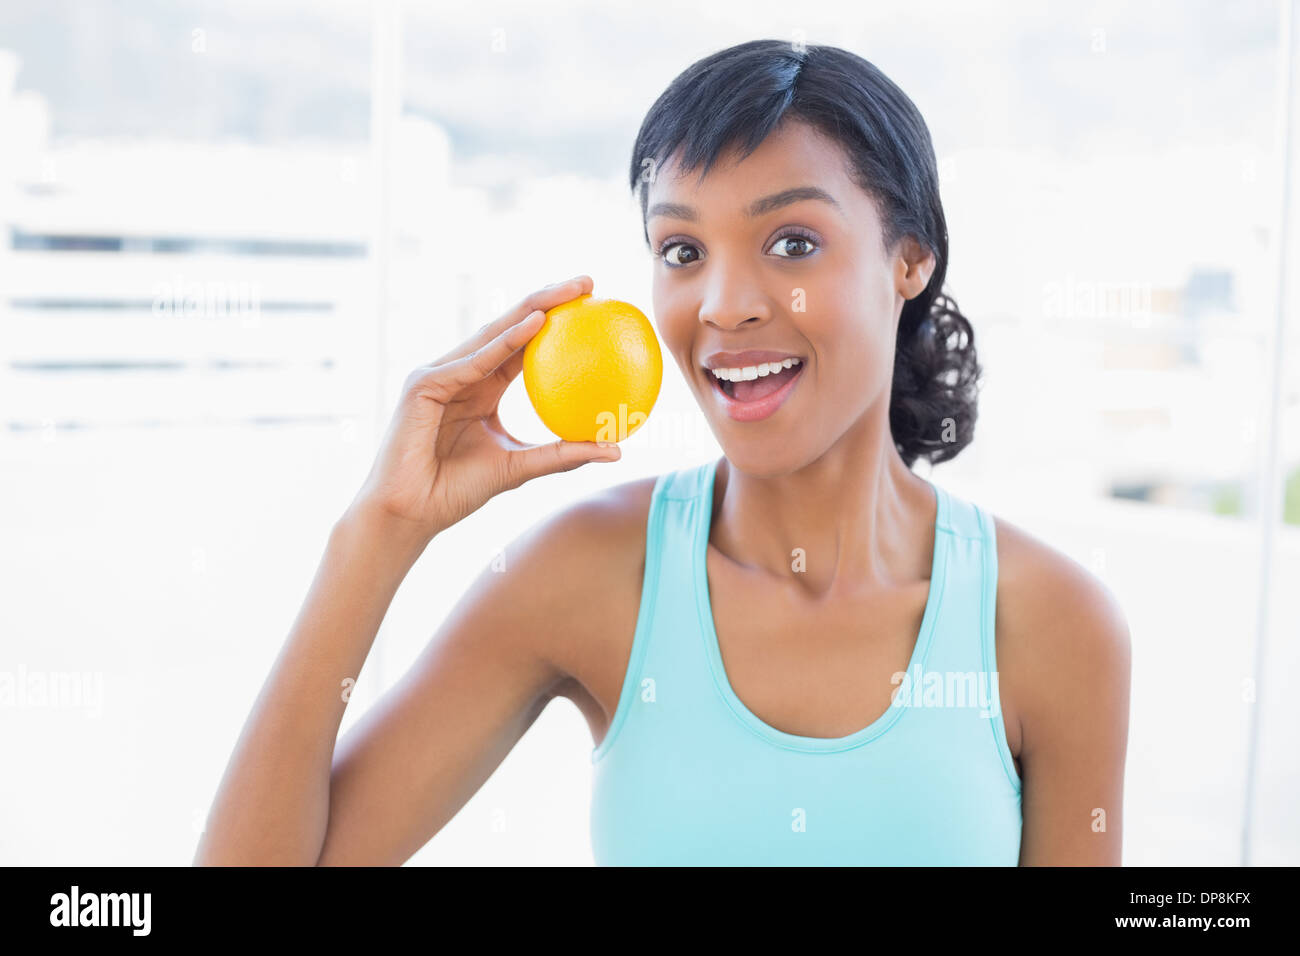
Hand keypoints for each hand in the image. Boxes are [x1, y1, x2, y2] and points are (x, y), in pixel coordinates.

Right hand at [347, 275, 619, 542]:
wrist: (409, 513)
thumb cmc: (456, 492)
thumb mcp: (521, 467)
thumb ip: (563, 454)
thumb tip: (616, 449)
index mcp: (481, 386)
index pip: (523, 345)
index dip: (554, 321)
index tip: (593, 305)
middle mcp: (461, 372)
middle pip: (510, 327)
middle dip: (548, 299)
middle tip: (588, 281)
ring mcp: (440, 375)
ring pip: (493, 334)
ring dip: (533, 308)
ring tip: (569, 292)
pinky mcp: (423, 384)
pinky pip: (474, 361)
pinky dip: (505, 342)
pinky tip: (537, 323)